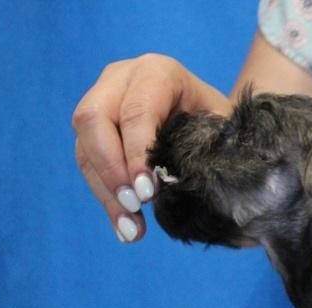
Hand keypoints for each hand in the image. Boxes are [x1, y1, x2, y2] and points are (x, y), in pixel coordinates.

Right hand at [72, 54, 229, 242]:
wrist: (215, 121)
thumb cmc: (223, 126)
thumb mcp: (225, 131)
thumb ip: (212, 150)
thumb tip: (192, 189)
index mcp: (157, 72)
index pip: (136, 110)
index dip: (136, 152)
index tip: (147, 193)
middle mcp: (121, 79)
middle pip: (93, 120)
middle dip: (112, 170)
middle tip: (135, 206)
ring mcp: (102, 102)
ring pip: (85, 146)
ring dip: (106, 193)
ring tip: (132, 229)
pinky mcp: (95, 131)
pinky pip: (88, 165)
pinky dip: (106, 199)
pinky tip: (126, 228)